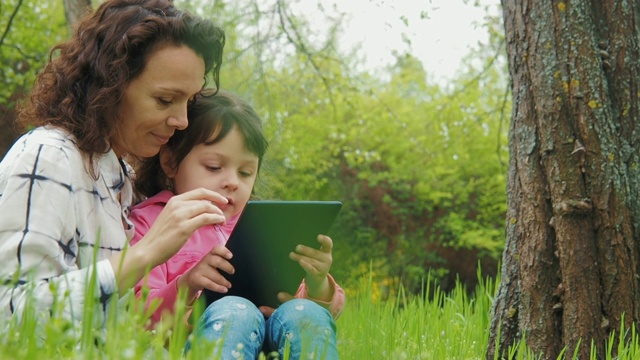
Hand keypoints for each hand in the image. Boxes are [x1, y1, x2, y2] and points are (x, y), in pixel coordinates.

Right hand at [110, 188, 227, 293]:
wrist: (148, 250)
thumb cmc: (160, 237)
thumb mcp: (171, 217)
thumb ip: (184, 211)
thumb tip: (201, 209)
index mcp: (174, 201)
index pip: (199, 192)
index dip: (213, 195)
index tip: (222, 200)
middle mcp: (177, 205)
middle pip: (205, 200)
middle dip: (218, 206)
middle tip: (223, 213)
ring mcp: (180, 215)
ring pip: (207, 208)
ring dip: (218, 213)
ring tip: (222, 220)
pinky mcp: (184, 227)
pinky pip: (206, 218)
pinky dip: (216, 219)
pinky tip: (219, 222)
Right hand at [178, 245, 233, 301]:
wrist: (192, 278)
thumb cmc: (209, 270)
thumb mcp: (214, 264)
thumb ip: (223, 262)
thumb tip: (240, 266)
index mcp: (211, 254)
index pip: (216, 249)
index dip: (224, 251)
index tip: (231, 256)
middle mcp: (205, 260)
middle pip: (216, 260)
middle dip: (226, 266)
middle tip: (233, 272)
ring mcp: (200, 269)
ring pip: (214, 274)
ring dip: (224, 281)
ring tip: (229, 285)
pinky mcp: (196, 279)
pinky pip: (209, 283)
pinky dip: (218, 287)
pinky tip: (224, 289)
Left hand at [289, 234, 333, 301]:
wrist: (317, 280)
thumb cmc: (314, 263)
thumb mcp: (316, 255)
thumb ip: (311, 248)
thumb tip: (297, 242)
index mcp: (327, 251)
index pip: (328, 244)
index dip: (324, 240)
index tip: (318, 237)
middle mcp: (327, 259)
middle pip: (316, 253)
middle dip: (306, 250)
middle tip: (297, 247)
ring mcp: (323, 268)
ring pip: (311, 261)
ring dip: (300, 257)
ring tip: (291, 254)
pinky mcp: (318, 275)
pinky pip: (311, 269)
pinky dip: (305, 265)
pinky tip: (300, 262)